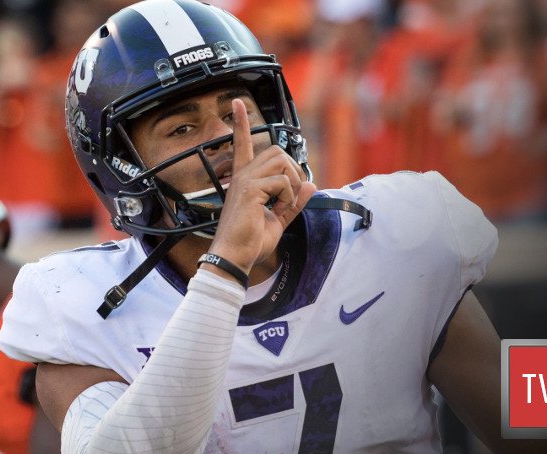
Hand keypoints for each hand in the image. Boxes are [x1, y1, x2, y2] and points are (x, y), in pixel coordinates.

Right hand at [208, 99, 315, 273]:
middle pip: (277, 151)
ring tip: (282, 204)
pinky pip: (282, 182)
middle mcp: (243, 176)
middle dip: (293, 170)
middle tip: (289, 195)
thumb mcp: (278, 220)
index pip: (243, 145)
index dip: (242, 124)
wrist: (236, 257)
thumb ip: (293, 202)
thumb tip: (310, 184)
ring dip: (291, 183)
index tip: (236, 103)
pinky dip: (288, 197)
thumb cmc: (250, 241)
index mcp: (246, 180)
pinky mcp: (249, 190)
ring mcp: (245, 181)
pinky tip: (277, 210)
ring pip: (281, 162)